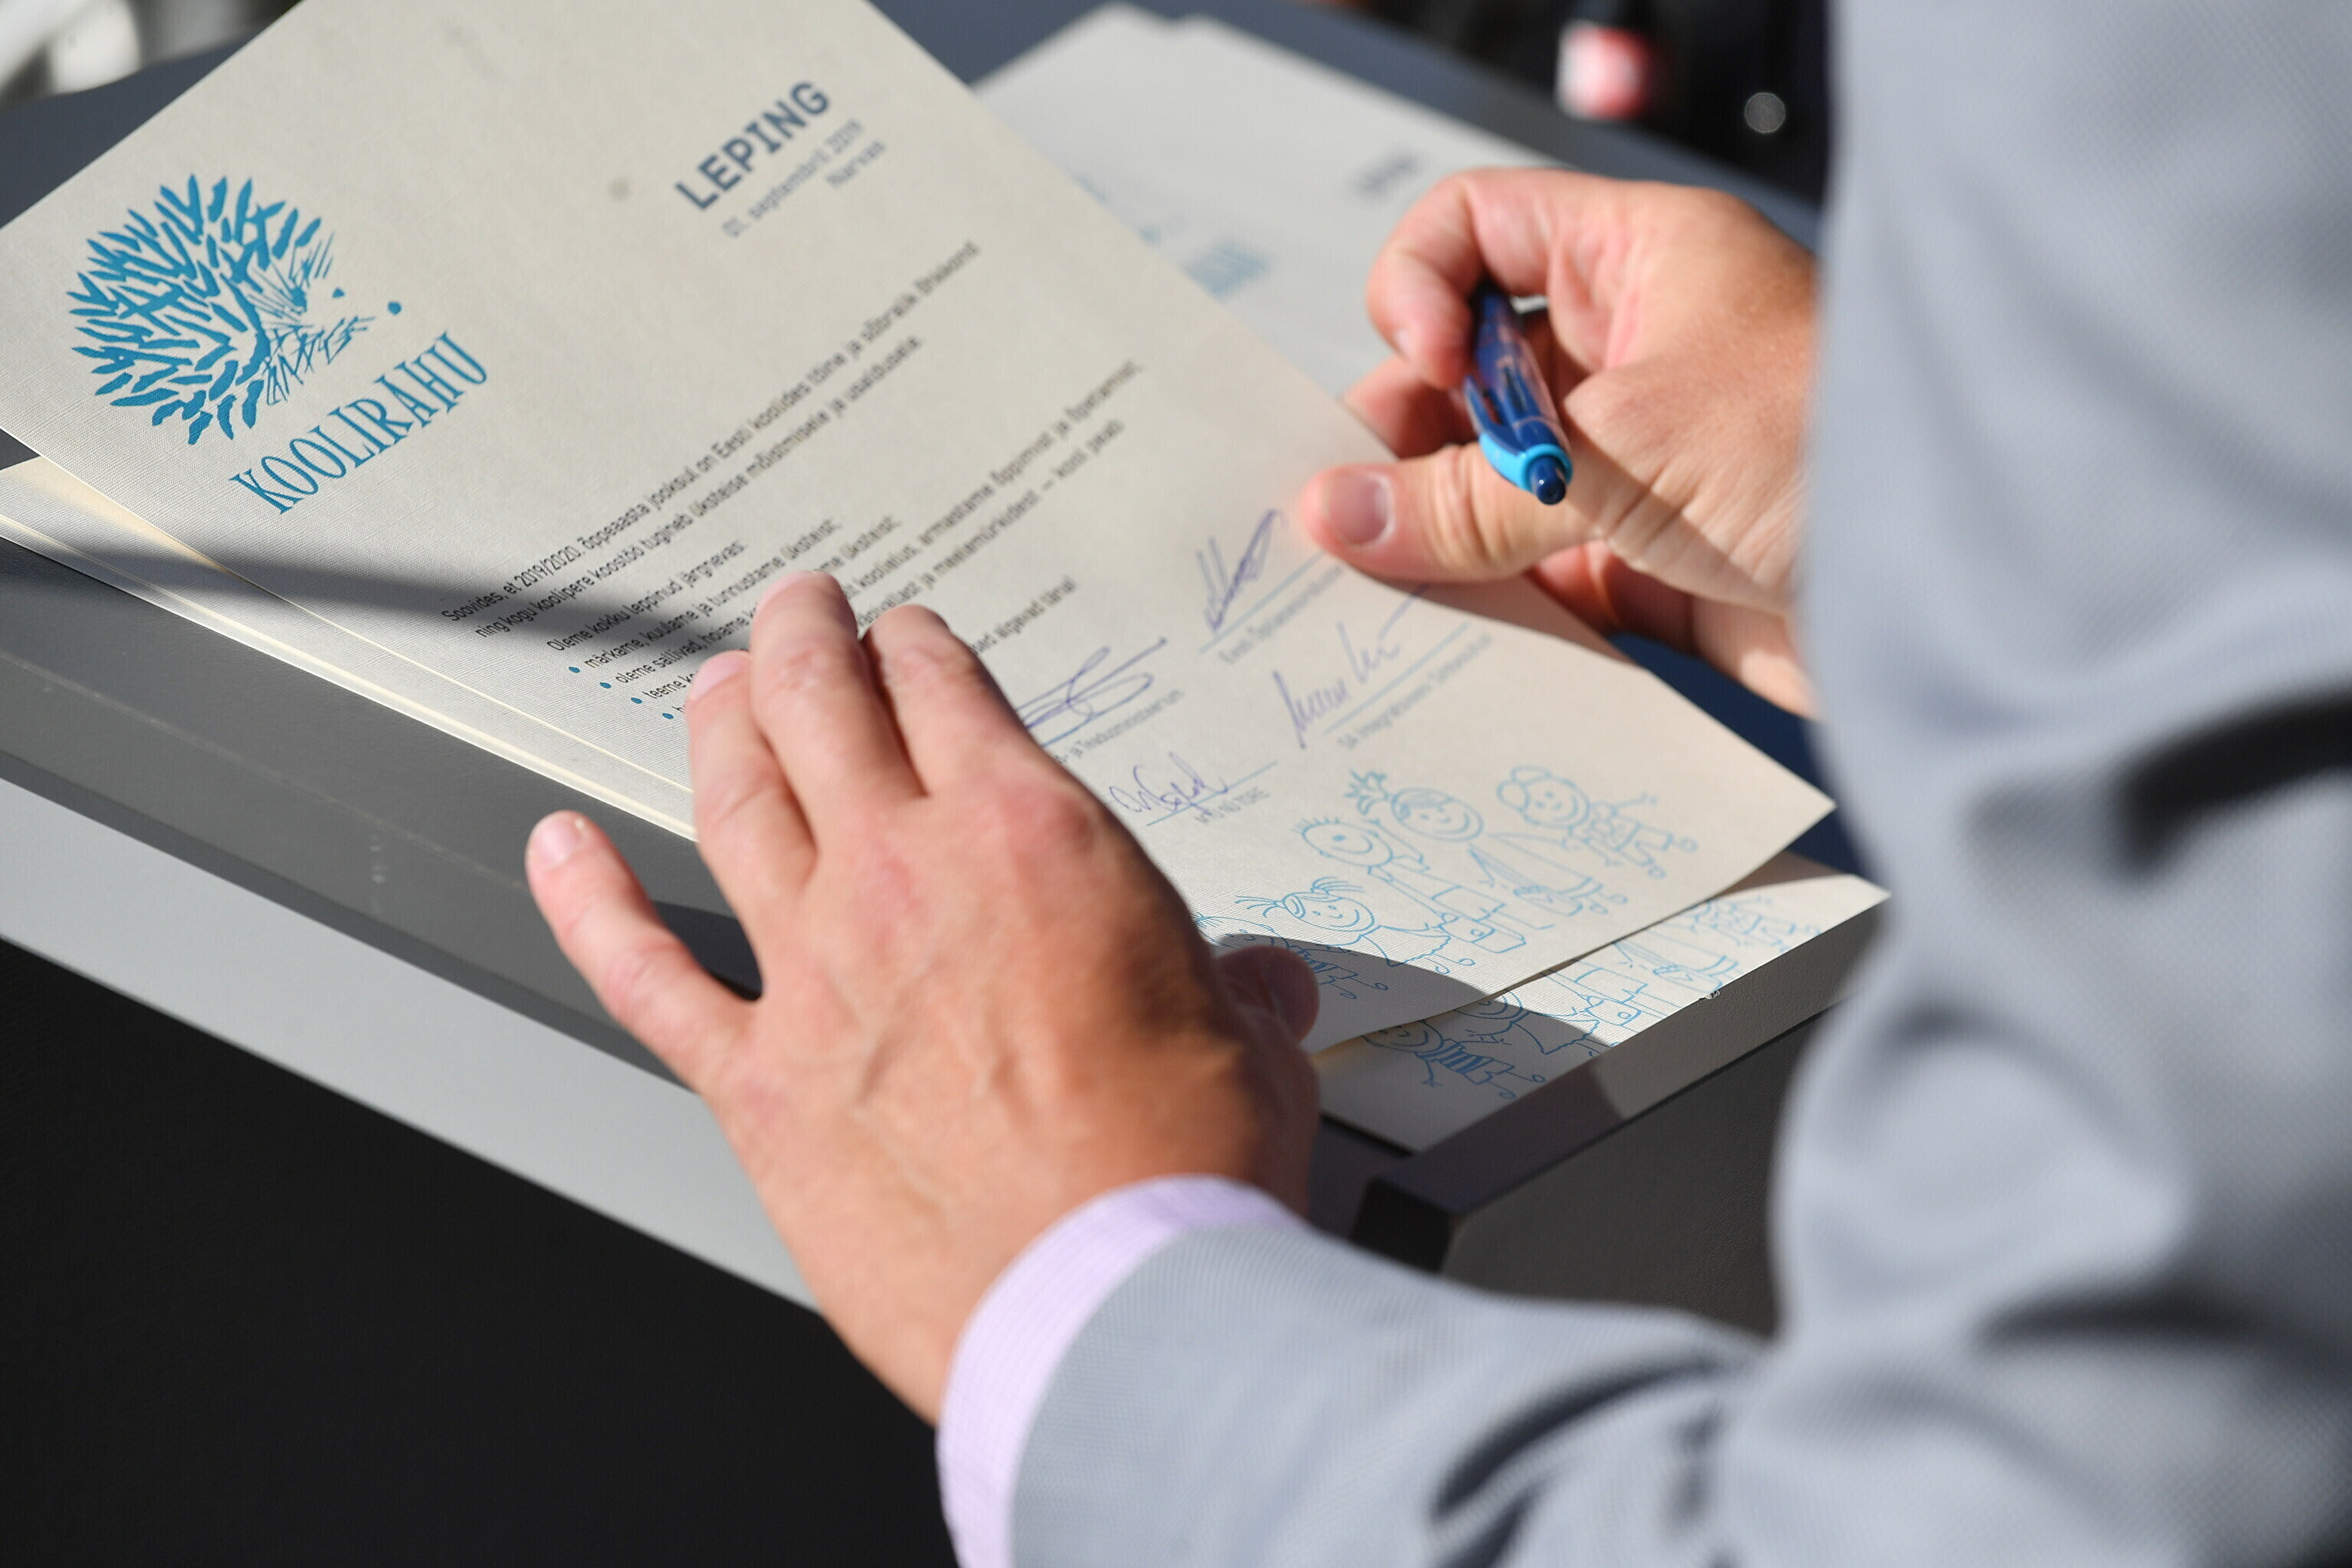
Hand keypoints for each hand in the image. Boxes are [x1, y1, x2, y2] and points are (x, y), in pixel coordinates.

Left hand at [523, 575, 1319, 1420]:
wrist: (1107, 1304)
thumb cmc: (1178, 1174)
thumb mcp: (1251, 1052)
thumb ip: (1240, 997)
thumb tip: (1263, 988)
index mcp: (1032, 839)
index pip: (946, 691)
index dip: (917, 648)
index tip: (909, 641)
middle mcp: (906, 878)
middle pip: (820, 707)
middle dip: (803, 639)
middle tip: (798, 611)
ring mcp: (817, 975)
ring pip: (735, 802)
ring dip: (719, 726)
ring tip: (716, 688)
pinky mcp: (757, 1083)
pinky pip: (643, 974)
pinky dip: (588, 904)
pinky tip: (557, 853)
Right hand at [1300, 169, 1818, 713]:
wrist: (1977, 595)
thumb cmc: (1835, 456)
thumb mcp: (1622, 453)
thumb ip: (1470, 493)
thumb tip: (1337, 515)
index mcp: (1637, 263)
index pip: (1475, 231)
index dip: (1417, 289)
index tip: (1419, 368)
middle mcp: (1634, 353)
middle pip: (1466, 375)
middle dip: (1404, 438)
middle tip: (1358, 511)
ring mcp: (1641, 461)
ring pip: (1495, 484)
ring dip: (1440, 535)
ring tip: (1390, 590)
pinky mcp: (1655, 563)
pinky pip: (1540, 576)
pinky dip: (1496, 606)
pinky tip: (1458, 640)